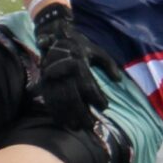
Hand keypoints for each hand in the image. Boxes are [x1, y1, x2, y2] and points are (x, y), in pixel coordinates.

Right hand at [32, 1, 109, 130]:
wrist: (56, 35)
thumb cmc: (81, 45)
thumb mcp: (97, 51)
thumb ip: (109, 65)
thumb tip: (118, 79)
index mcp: (78, 63)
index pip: (88, 85)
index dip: (97, 98)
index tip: (105, 107)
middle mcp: (64, 72)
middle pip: (72, 97)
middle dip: (82, 114)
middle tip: (91, 124)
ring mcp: (52, 78)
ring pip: (60, 101)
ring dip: (69, 116)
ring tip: (78, 127)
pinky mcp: (44, 82)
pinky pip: (49, 101)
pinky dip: (56, 113)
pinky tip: (64, 122)